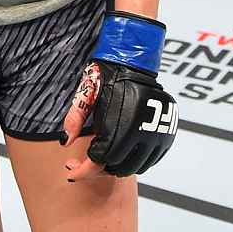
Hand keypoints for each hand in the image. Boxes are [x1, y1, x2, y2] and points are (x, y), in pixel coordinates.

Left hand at [61, 12, 177, 179]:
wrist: (134, 63)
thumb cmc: (107, 77)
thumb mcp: (87, 95)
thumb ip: (74, 120)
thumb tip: (64, 143)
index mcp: (121, 125)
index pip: (101, 160)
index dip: (84, 169)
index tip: (72, 168)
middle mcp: (142, 133)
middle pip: (118, 168)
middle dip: (99, 168)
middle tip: (86, 161)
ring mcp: (158, 135)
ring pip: (136, 167)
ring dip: (118, 165)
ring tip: (105, 154)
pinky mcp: (168, 135)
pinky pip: (151, 160)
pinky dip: (136, 160)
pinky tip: (123, 151)